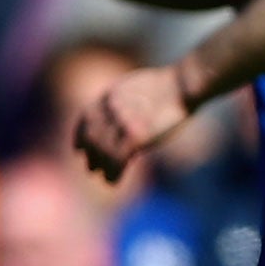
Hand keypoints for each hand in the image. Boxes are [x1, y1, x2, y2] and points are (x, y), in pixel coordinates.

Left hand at [74, 65, 190, 183]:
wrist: (184, 84)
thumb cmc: (168, 86)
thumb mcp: (136, 86)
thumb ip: (121, 100)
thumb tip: (116, 117)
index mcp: (110, 94)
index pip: (85, 118)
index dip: (81, 136)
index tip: (80, 149)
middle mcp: (110, 107)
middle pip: (90, 137)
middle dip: (90, 155)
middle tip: (93, 168)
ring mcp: (122, 120)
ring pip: (102, 151)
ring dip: (102, 167)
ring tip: (107, 177)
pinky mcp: (136, 135)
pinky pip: (116, 159)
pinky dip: (113, 173)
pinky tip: (115, 180)